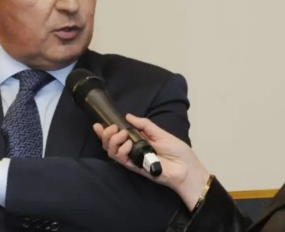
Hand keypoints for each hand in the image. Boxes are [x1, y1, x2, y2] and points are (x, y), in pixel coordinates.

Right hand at [94, 114, 210, 209]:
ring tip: (123, 134)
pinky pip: (122, 160)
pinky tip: (128, 143)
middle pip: (110, 145)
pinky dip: (122, 150)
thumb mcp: (160, 132)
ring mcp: (133, 159)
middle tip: (113, 128)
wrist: (186, 168)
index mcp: (138, 140)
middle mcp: (132, 150)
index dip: (105, 132)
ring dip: (113, 141)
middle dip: (106, 135)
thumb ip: (144, 125)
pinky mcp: (135, 167)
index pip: (117, 136)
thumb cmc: (176, 150)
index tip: (98, 124)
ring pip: (112, 152)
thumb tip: (127, 116)